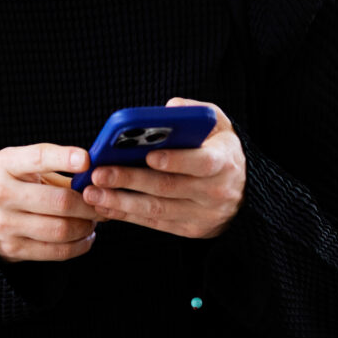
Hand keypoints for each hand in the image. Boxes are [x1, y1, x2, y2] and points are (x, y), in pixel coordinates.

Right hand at [0, 143, 100, 261]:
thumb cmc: (16, 183)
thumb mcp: (27, 166)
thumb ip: (59, 167)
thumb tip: (97, 176)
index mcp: (5, 165)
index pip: (38, 158)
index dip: (64, 158)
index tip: (87, 160)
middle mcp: (0, 194)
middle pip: (60, 202)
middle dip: (89, 204)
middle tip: (102, 203)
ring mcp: (4, 224)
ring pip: (61, 229)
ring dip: (86, 226)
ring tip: (93, 220)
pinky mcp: (13, 249)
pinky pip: (57, 251)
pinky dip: (80, 244)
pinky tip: (86, 236)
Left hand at [80, 99, 245, 238]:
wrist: (245, 194)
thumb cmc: (222, 151)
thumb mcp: (219, 126)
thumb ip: (196, 112)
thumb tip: (170, 108)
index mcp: (224, 162)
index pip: (202, 163)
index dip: (175, 160)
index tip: (148, 156)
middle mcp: (215, 191)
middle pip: (169, 187)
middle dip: (131, 180)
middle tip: (100, 174)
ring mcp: (202, 214)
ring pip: (157, 209)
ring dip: (121, 202)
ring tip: (92, 193)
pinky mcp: (189, 229)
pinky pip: (154, 223)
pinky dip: (127, 215)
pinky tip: (104, 206)